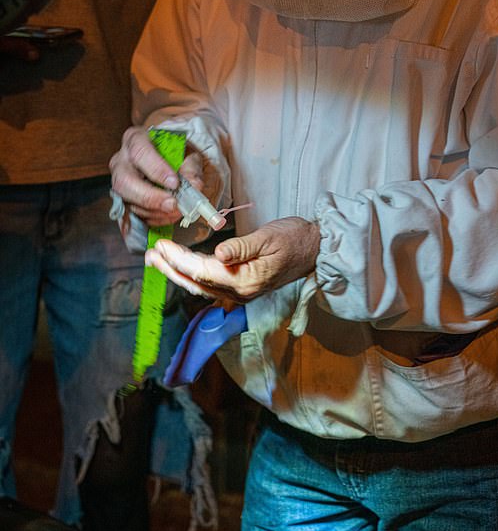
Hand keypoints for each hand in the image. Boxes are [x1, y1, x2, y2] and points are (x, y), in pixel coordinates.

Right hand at [109, 125, 202, 225]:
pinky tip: (169, 215)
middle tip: (172, 204)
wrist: (169, 157)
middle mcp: (121, 161)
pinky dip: (153, 218)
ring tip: (177, 210)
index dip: (156, 169)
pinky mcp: (124, 200)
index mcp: (135, 139)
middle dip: (149, 197)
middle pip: (124, 181)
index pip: (139, 152)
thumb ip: (192, 166)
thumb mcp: (188, 151)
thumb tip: (194, 185)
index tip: (174, 182)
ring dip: (155, 211)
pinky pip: (133, 214)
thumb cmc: (176, 151)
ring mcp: (120, 182)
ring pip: (128, 201)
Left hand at [145, 216, 320, 301]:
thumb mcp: (270, 236)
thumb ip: (243, 246)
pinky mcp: (241, 288)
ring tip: (157, 260)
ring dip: (176, 273)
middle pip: (196, 283)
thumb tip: (218, 253)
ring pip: (200, 286)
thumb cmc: (295, 238)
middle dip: (170, 269)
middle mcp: (240, 293)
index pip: (203, 271)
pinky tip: (179, 267)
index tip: (161, 246)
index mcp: (246, 280)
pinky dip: (190, 275)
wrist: (315, 249)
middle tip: (149, 255)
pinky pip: (209, 285)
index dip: (179, 259)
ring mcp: (241, 293)